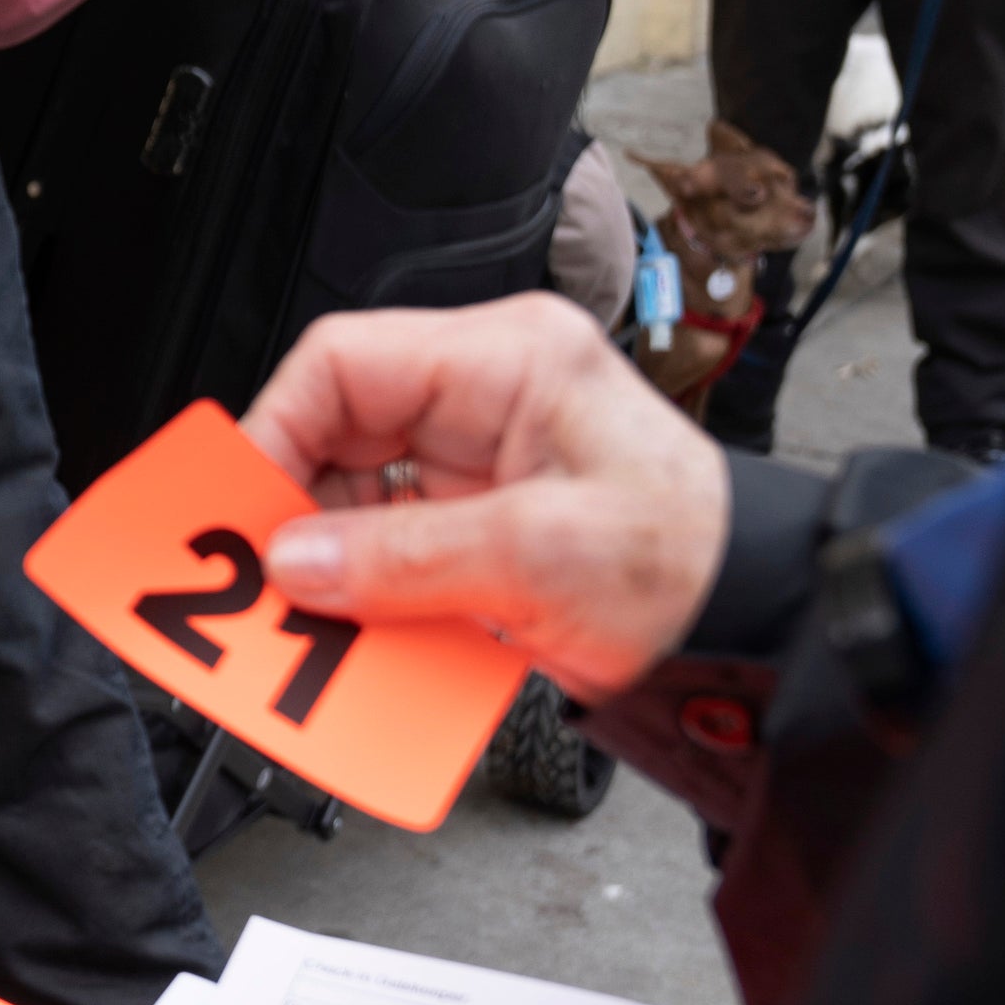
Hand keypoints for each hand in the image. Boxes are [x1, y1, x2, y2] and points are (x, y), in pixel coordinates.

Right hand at [242, 294, 729, 699]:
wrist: (757, 626)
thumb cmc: (694, 561)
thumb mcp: (541, 556)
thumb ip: (406, 558)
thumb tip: (298, 563)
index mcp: (506, 362)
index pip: (343, 362)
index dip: (275, 429)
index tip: (247, 510)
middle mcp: (484, 402)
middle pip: (335, 433)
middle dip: (297, 513)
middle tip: (264, 580)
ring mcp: (479, 468)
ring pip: (352, 500)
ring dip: (331, 569)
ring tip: (317, 627)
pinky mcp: (478, 531)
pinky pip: (389, 554)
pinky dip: (369, 601)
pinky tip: (370, 642)